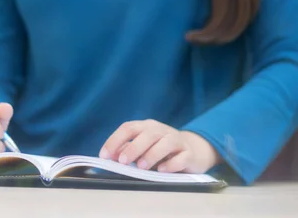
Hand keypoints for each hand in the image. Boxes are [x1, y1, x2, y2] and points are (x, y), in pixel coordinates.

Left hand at [100, 120, 220, 173]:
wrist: (193, 151)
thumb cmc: (161, 150)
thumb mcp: (143, 148)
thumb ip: (127, 150)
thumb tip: (110, 157)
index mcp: (146, 127)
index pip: (128, 128)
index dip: (115, 140)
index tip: (104, 155)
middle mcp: (161, 130)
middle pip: (147, 134)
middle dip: (133, 147)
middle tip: (122, 161)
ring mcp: (177, 140)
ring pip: (165, 143)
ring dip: (151, 154)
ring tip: (141, 167)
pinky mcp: (189, 153)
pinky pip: (181, 157)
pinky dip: (171, 164)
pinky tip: (162, 170)